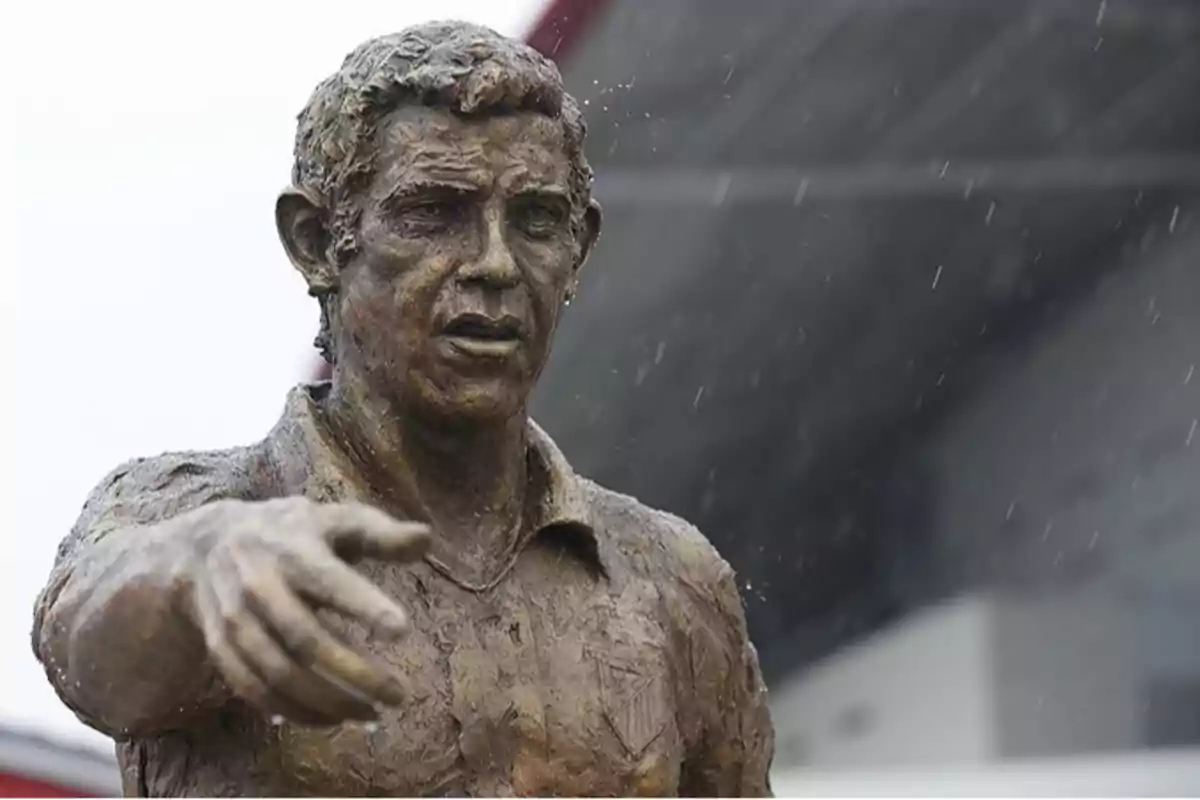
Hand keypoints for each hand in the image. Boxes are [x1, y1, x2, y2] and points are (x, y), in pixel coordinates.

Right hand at [179, 497, 429, 725]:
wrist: (206, 543)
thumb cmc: (294, 532)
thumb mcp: (336, 520)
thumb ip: (380, 533)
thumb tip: (426, 537)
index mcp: (295, 549)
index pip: (331, 582)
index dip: (365, 606)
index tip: (402, 630)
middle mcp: (260, 586)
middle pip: (306, 640)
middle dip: (355, 673)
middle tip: (398, 695)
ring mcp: (236, 620)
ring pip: (279, 674)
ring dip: (327, 702)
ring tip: (371, 714)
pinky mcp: (221, 648)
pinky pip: (254, 690)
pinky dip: (292, 711)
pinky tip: (330, 720)